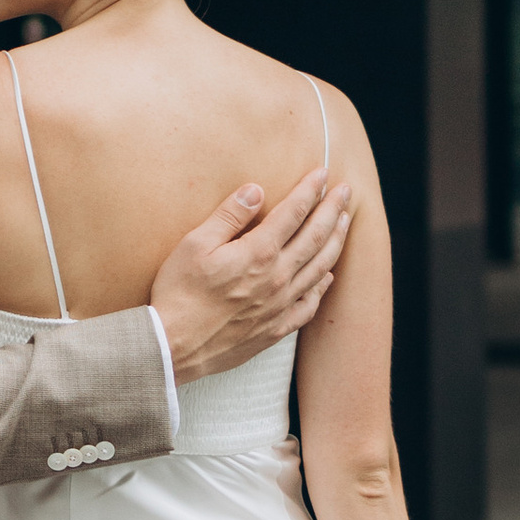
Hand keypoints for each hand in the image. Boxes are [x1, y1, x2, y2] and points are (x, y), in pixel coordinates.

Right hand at [149, 166, 352, 382]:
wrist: (173, 347)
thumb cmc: (178, 293)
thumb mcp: (194, 244)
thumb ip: (228, 215)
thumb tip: (256, 190)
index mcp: (258, 253)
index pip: (293, 213)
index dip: (310, 190)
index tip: (322, 173)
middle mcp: (277, 278)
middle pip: (315, 237)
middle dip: (333, 210)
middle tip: (346, 191)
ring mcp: (280, 305)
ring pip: (320, 268)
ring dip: (336, 242)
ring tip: (345, 223)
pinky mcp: (275, 329)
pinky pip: (309, 306)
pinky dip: (322, 288)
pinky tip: (328, 277)